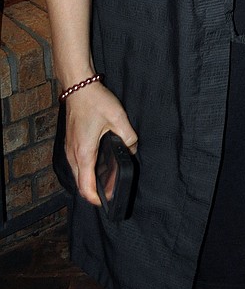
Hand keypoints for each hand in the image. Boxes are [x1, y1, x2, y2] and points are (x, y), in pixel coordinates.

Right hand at [64, 83, 137, 206]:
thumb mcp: (118, 117)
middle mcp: (73, 155)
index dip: (96, 199)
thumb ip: (128, 136)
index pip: (86, 187)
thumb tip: (132, 149)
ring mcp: (69, 149)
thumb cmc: (95, 101)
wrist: (78, 86)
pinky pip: (77, 164)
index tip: (108, 201)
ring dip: (90, 180)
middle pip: (81, 184)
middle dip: (96, 191)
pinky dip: (86, 170)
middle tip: (112, 190)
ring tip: (109, 178)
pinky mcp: (70, 143)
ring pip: (78, 174)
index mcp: (84, 153)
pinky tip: (100, 164)